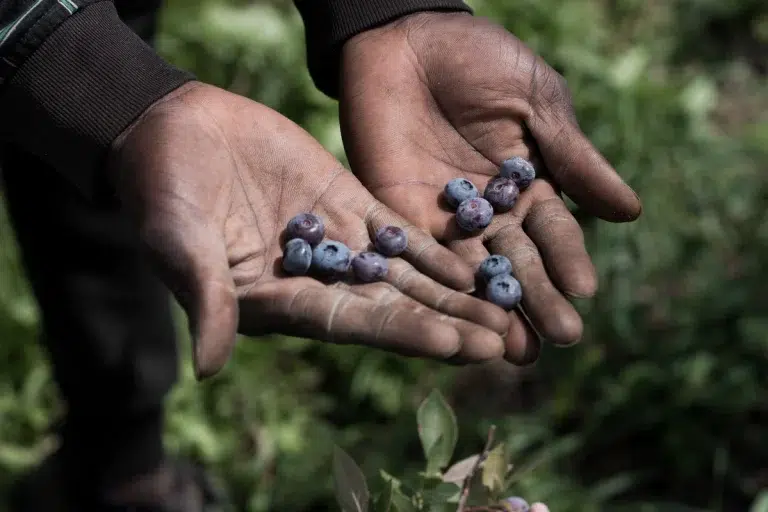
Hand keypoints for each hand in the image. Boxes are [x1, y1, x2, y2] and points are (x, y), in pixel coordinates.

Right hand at [107, 82, 509, 378]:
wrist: (173, 135)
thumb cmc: (161, 194)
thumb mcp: (178, 244)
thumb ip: (205, 297)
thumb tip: (206, 368)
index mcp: (279, 302)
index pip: (351, 324)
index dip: (403, 333)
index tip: (454, 345)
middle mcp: (316, 281)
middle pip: (392, 308)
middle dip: (445, 324)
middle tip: (502, 340)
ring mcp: (336, 241)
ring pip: (404, 274)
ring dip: (453, 293)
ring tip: (505, 307)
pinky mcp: (345, 202)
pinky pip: (397, 230)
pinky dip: (433, 247)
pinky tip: (474, 262)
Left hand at [339, 12, 641, 362]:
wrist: (408, 38)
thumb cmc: (481, 60)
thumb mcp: (537, 102)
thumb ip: (572, 158)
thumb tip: (630, 212)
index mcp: (529, 187)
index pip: (553, 233)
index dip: (567, 260)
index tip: (583, 292)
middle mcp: (489, 213)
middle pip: (516, 264)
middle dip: (537, 299)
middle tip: (559, 338)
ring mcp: (442, 220)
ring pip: (470, 274)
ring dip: (491, 311)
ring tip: (513, 350)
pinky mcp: (397, 216)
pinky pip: (418, 258)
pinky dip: (435, 288)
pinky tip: (452, 318)